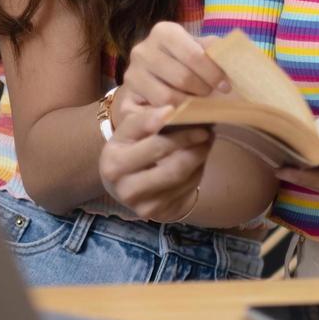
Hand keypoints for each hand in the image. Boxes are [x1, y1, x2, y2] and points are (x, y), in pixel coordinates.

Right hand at [100, 104, 212, 221]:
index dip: (155, 117)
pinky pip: (186, 186)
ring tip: (206, 140)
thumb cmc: (135, 154)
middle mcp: (119, 179)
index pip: (135, 129)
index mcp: (112, 155)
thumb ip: (149, 121)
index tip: (175, 108)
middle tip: (204, 126)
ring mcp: (136, 199)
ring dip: (198, 152)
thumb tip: (178, 108)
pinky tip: (199, 159)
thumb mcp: (132, 137)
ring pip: (178, 170)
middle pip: (160, 150)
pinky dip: (198, 169)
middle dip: (186, 135)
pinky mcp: (156, 212)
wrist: (131, 190)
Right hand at [115, 22, 230, 126]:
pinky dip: (174, 115)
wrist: (150, 78)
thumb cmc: (181, 62)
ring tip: (198, 104)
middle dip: (202, 91)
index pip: (195, 55)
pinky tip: (183, 113)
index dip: (213, 73)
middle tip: (210, 96)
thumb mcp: (197, 50)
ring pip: (168, 97)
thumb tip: (230, 54)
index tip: (226, 87)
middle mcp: (143, 49)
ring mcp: (132, 73)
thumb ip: (213, 50)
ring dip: (189, 105)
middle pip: (182, 77)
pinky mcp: (127, 96)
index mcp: (163, 32)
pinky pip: (155, 112)